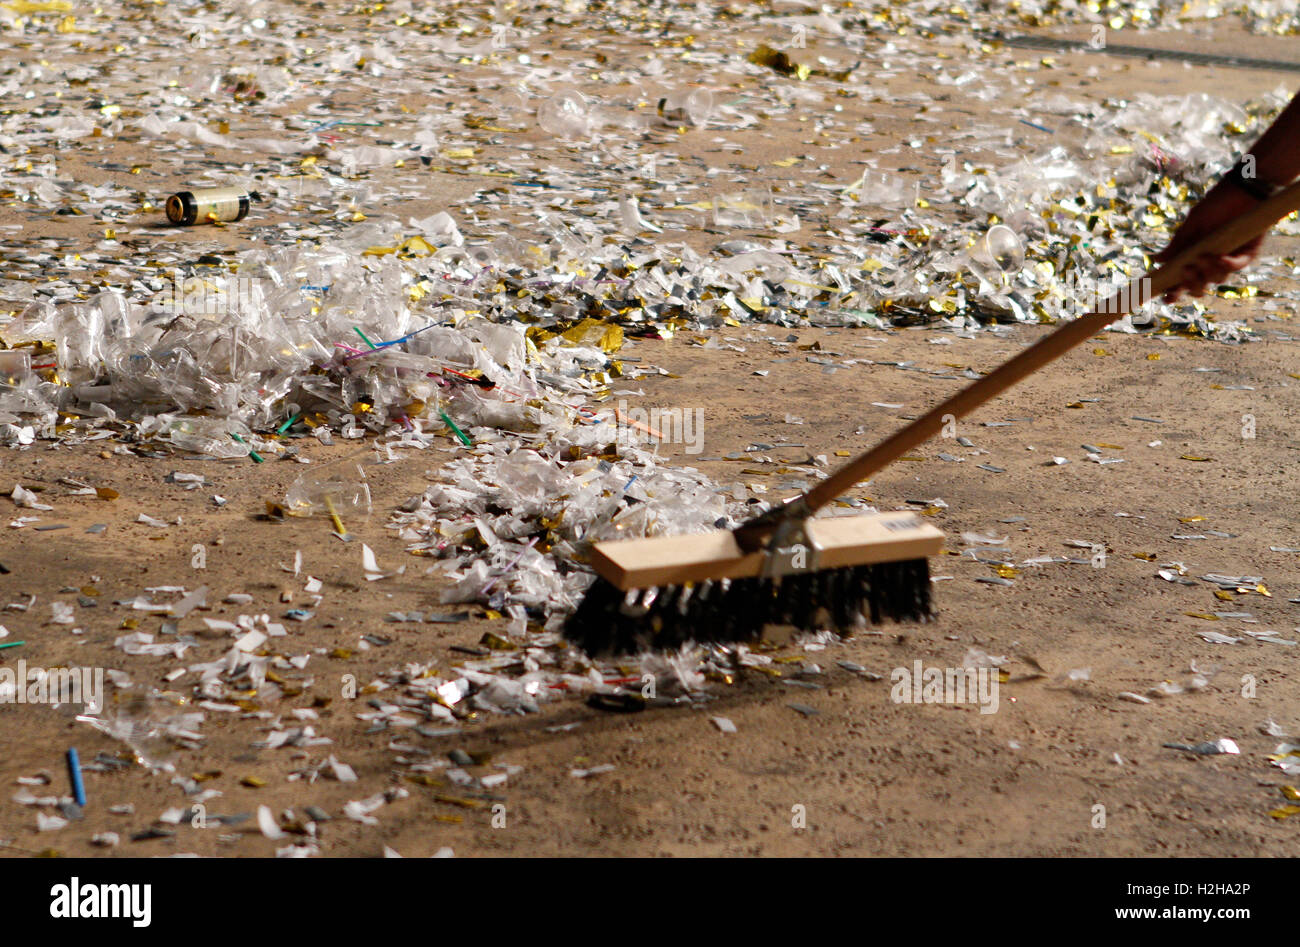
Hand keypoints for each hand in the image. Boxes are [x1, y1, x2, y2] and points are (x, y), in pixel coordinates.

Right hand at [1151, 182, 1263, 302]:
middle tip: (1186, 270)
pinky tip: (1220, 257)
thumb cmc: (1215, 204)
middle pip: (1199, 287)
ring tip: (1203, 256)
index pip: (1182, 282)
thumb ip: (1176, 245)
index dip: (1175, 293)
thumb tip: (1156, 260)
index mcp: (1193, 259)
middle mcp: (1211, 263)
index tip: (1167, 297)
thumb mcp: (1191, 225)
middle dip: (1191, 284)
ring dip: (1208, 271)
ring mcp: (1229, 259)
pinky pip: (1237, 266)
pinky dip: (1227, 265)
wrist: (1241, 189)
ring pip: (1217, 279)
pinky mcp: (1247, 253)